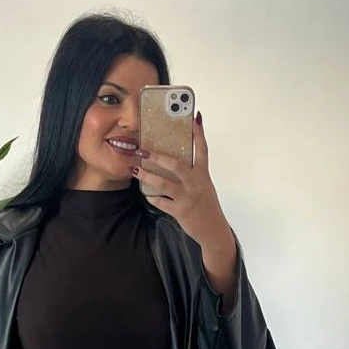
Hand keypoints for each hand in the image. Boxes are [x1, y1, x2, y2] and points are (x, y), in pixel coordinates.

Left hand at [132, 111, 231, 249]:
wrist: (214, 231)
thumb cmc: (207, 207)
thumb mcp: (204, 187)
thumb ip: (193, 174)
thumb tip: (174, 162)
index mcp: (203, 175)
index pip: (202, 149)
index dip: (198, 133)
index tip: (194, 117)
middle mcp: (196, 183)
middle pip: (175, 165)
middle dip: (157, 157)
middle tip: (143, 151)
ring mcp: (187, 197)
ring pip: (163, 184)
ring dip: (147, 176)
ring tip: (135, 170)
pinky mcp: (180, 211)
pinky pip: (161, 202)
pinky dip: (152, 197)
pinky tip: (146, 194)